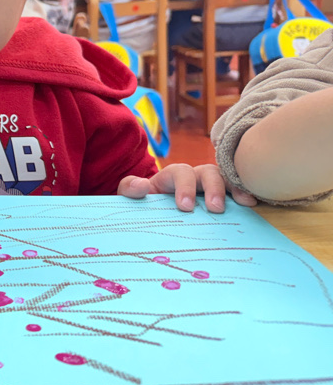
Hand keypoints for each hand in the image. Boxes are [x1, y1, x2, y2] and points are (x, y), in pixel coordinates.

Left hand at [118, 163, 256, 212]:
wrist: (155, 211)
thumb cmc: (146, 201)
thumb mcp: (132, 194)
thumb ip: (130, 188)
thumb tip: (142, 186)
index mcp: (172, 176)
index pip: (180, 172)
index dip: (184, 186)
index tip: (185, 207)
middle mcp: (195, 178)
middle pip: (208, 172)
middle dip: (213, 187)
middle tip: (215, 208)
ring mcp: (212, 187)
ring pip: (227, 179)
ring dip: (236, 189)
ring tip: (246, 203)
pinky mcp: (225, 198)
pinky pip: (238, 190)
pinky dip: (246, 192)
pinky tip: (254, 202)